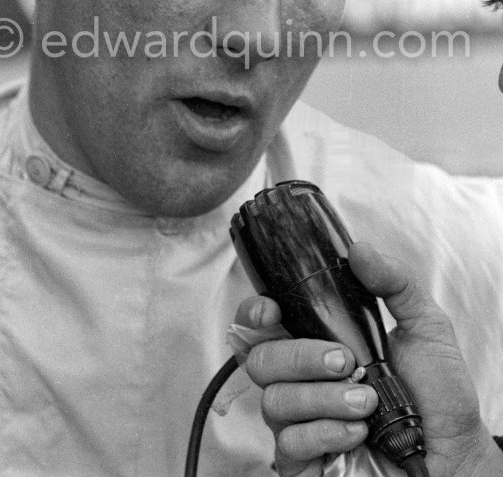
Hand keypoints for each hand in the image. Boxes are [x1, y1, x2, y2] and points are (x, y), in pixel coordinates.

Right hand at [234, 243, 502, 476]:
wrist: (453, 452)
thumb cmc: (436, 394)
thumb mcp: (424, 325)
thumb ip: (394, 282)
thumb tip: (359, 249)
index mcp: (316, 341)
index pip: (260, 324)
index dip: (253, 313)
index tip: (271, 310)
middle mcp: (299, 379)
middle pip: (258, 358)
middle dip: (300, 356)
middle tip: (345, 361)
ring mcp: (297, 420)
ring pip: (273, 399)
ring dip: (322, 397)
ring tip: (367, 401)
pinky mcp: (301, 460)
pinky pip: (289, 442)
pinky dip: (325, 432)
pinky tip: (357, 431)